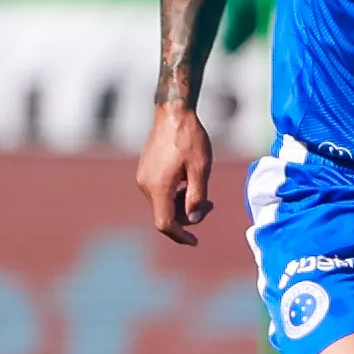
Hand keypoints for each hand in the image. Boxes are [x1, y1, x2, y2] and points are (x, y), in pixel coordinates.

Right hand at [136, 103, 214, 245]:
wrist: (173, 112)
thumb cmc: (189, 138)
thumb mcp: (200, 168)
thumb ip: (197, 197)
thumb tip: (194, 219)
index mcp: (159, 187)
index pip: (165, 224)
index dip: (180, 236)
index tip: (195, 241)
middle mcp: (146, 185)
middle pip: (165, 215)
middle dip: (187, 216)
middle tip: (210, 205)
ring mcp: (143, 177)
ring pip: (162, 204)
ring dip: (181, 204)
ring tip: (200, 188)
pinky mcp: (145, 170)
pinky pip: (159, 192)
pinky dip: (174, 195)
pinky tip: (187, 180)